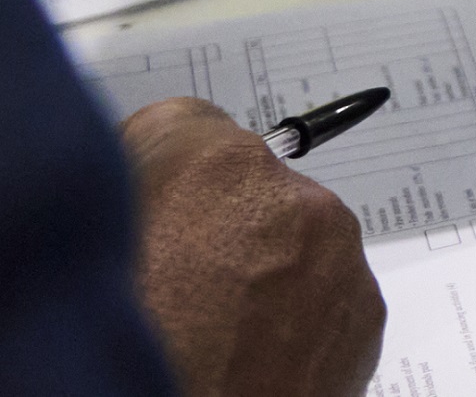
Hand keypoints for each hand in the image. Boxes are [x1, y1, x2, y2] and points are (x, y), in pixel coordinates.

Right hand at [121, 97, 384, 396]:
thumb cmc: (130, 354)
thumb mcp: (98, 256)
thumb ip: (131, 196)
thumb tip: (147, 174)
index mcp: (211, 171)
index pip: (184, 126)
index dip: (155, 167)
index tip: (146, 196)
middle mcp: (292, 201)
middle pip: (250, 186)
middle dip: (220, 225)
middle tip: (177, 286)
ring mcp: (339, 261)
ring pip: (297, 242)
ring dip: (265, 274)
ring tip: (213, 337)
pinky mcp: (365, 317)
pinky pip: (327, 294)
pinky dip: (297, 319)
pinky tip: (250, 361)